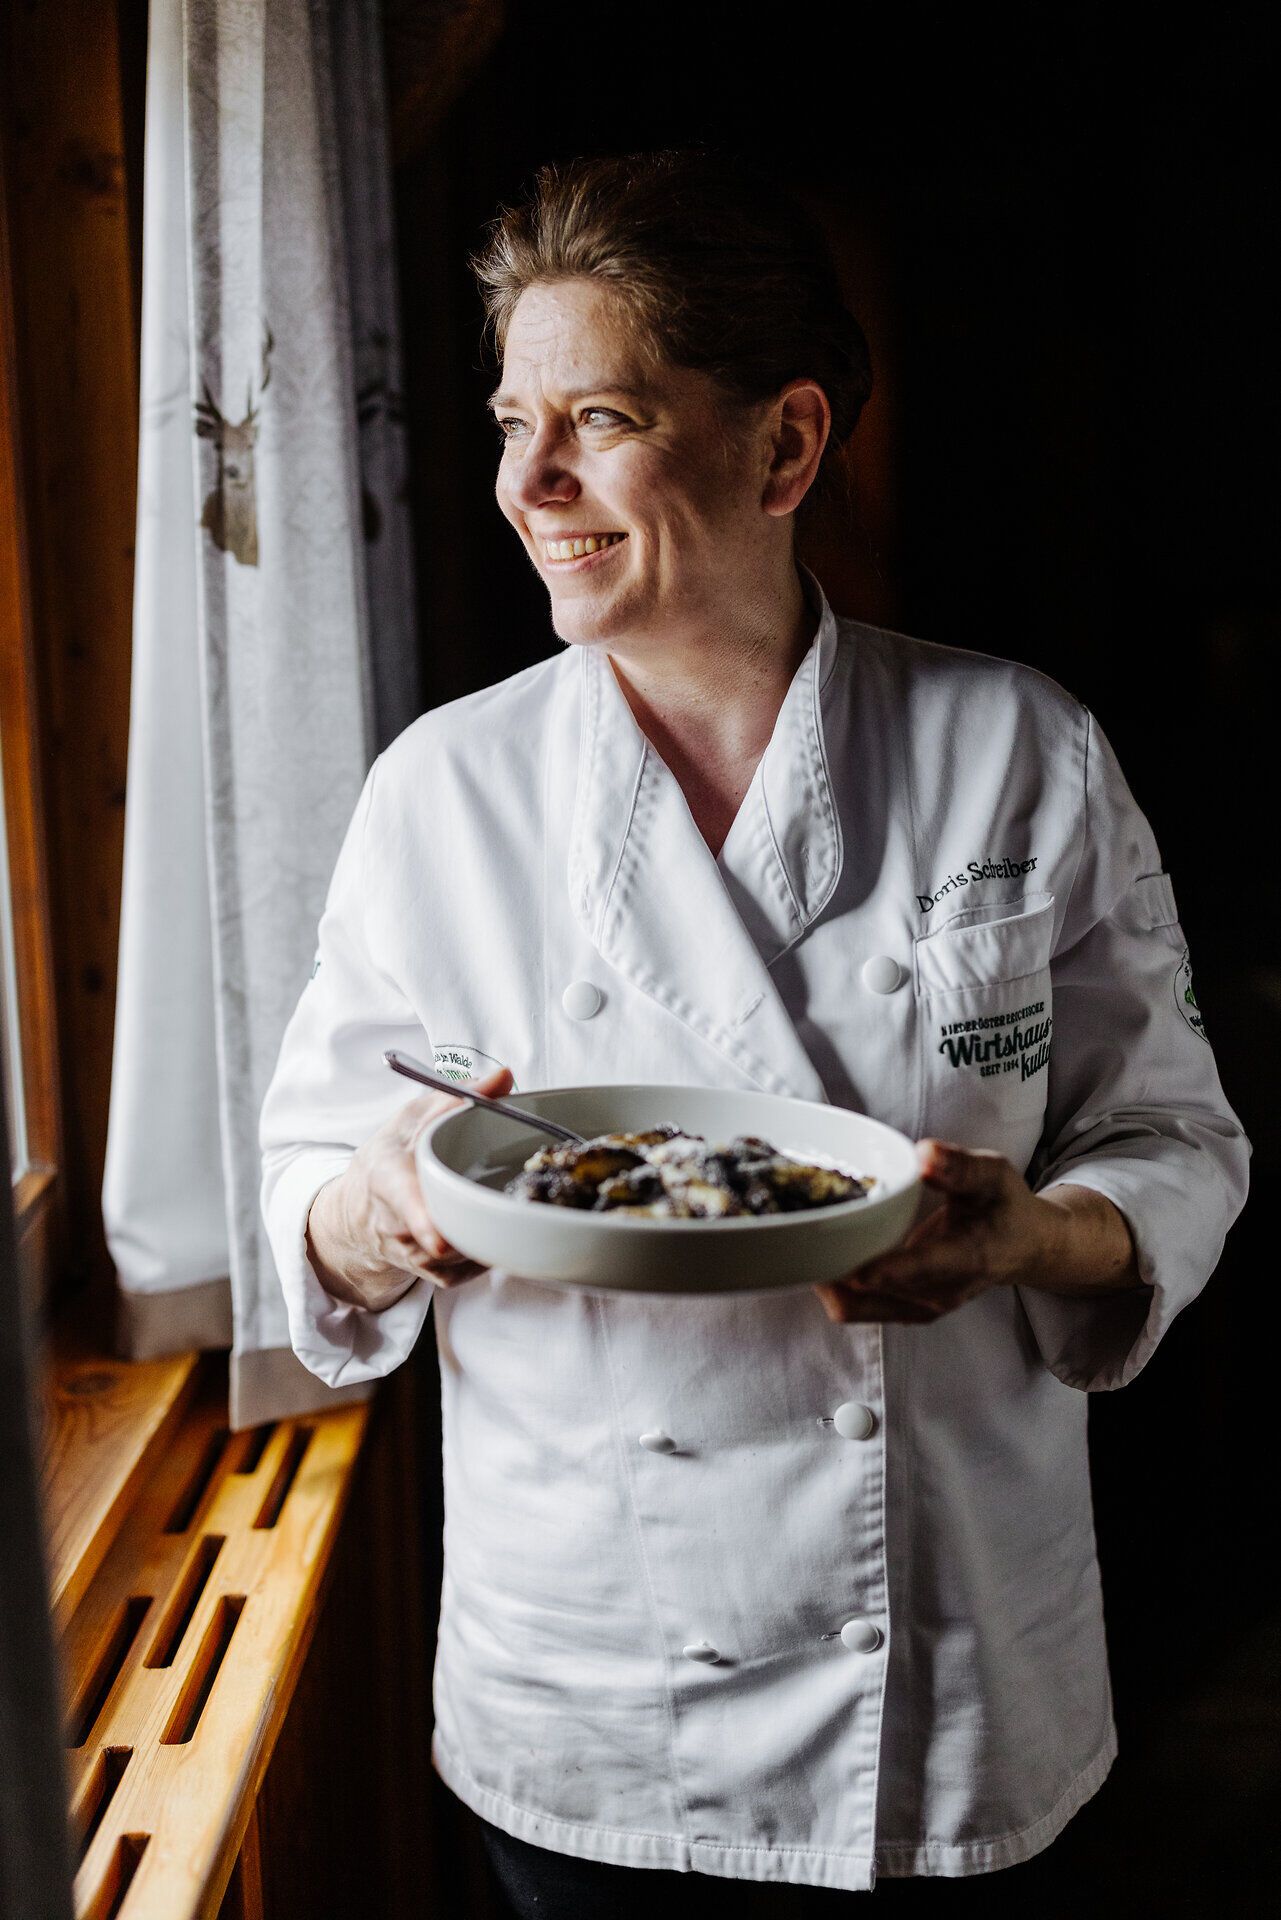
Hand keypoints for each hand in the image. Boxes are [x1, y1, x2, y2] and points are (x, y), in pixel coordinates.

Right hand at [306, 1065, 514, 1307]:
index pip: (401, 1199)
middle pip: (441, 1234)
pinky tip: (495, 1225)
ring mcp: (416, 1255)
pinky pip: (473, 1270)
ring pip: (462, 1255)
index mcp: (387, 1176)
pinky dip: (492, 1249)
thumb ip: (460, 1095)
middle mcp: (396, 1223)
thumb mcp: (417, 1116)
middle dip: (474, 1223)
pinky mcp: (438, 1275)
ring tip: (503, 1204)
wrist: (362, 1206)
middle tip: (509, 1206)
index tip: (439, 1239)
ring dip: (489, 1233)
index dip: (420, 1220)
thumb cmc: (395, 1154)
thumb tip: (505, 1077)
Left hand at [812, 1139, 1138, 1325]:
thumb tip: (924, 1154)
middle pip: (868, 1295)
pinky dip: (830, 1282)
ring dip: (821, 1277)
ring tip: (795, 1235)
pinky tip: (815, 1247)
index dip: (881, 1268)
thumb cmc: (1004, 1206)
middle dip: (827, 1267)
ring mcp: (917, 1307)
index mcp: (966, 1258)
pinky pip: (854, 1306)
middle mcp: (938, 1293)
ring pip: (852, 1306)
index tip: (845, 1261)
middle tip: (791, 1230)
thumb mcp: (994, 1176)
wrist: (1021, 1248)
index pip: (919, 1270)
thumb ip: (960, 1168)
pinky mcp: (901, 1309)